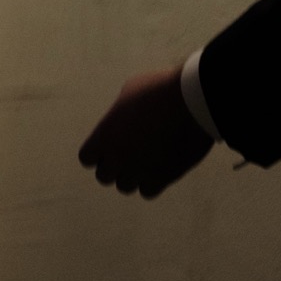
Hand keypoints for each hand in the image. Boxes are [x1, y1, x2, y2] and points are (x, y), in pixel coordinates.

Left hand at [77, 66, 213, 198]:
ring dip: (132, 175)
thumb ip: (119, 112)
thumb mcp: (131, 91)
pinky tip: (159, 166)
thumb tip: (122, 120)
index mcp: (106, 135)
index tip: (109, 146)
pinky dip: (151, 182)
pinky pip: (148, 192)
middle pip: (104, 176)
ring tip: (145, 159)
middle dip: (114, 166)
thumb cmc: (161, 88)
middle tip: (129, 152)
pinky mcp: (163, 177)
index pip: (87, 158)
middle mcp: (119, 157)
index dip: (97, 153)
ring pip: (125, 186)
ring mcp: (140, 170)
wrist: (193, 99)